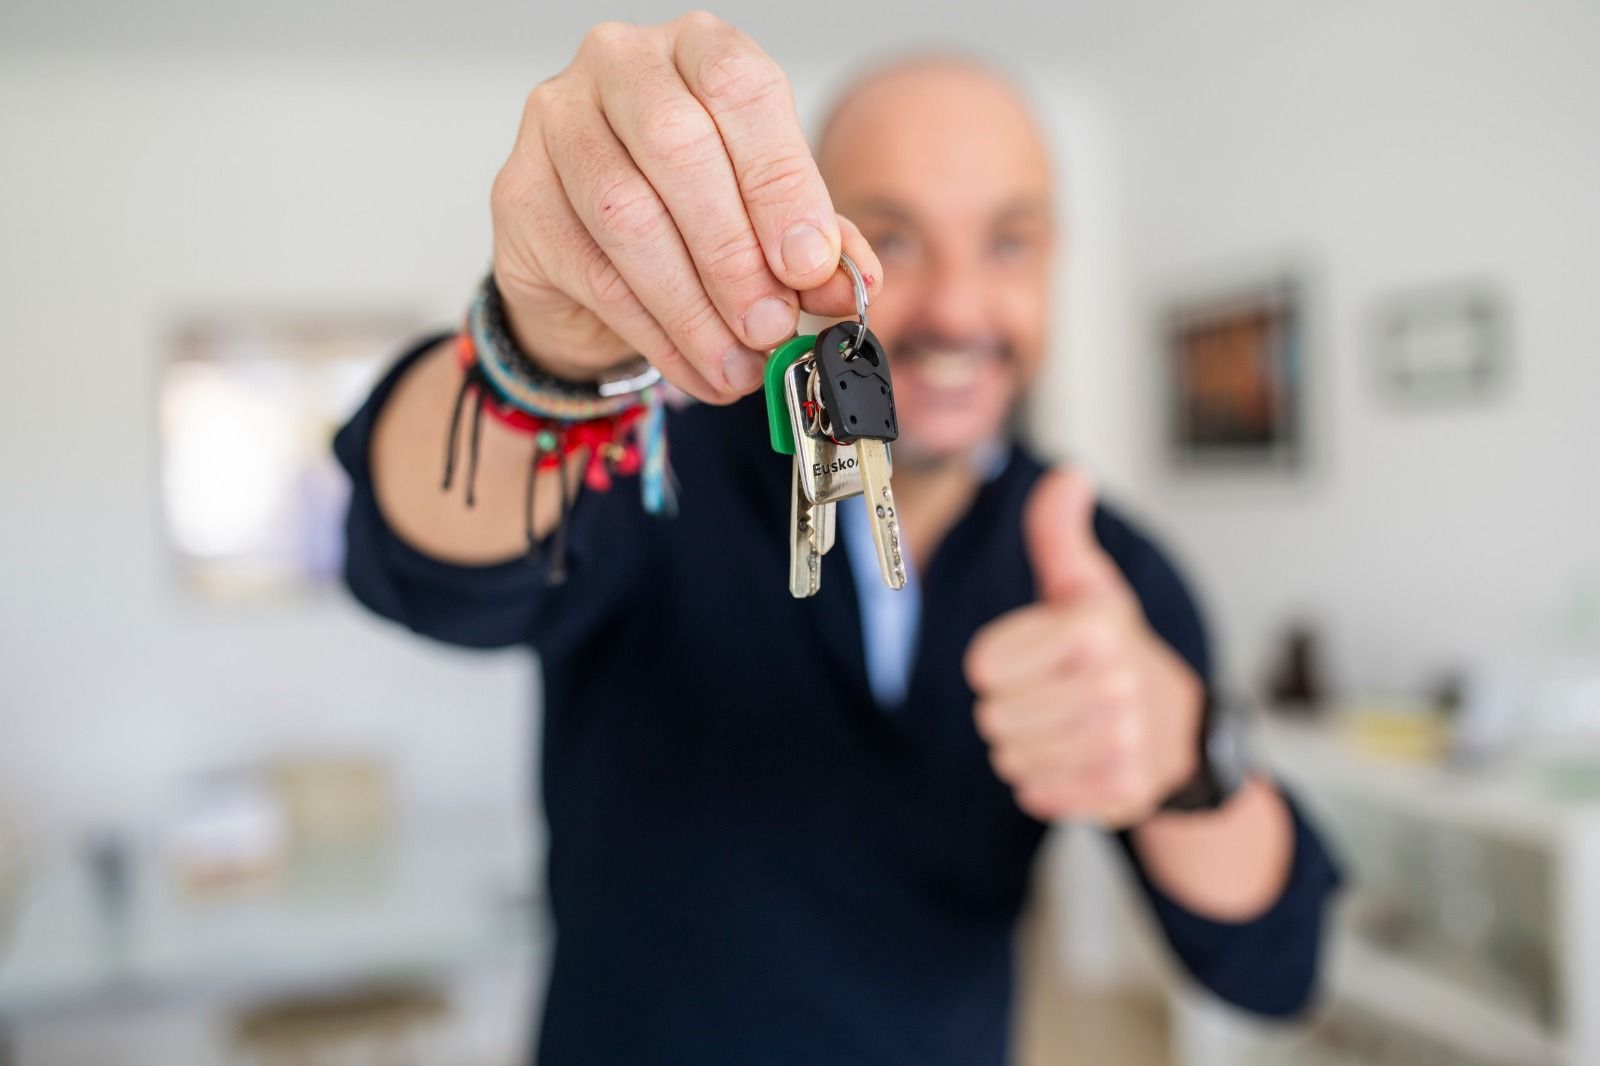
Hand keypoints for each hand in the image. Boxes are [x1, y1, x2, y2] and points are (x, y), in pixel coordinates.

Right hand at [489, 12, 882, 402]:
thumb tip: (851, 282)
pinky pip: (594, 274)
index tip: (812, 264)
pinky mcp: (517, 195)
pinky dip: (657, 334)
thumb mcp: (767, 218)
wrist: (590, 257)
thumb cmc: (688, 213)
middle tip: (773, 326)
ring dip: (695, 307)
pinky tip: (697, 367)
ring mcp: (556, 124)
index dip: (781, 182)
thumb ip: (813, 239)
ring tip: (740, 363)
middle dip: (735, 256)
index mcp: (696, 48)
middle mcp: (619, 66)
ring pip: (629, 218)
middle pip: (678, 151)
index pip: (740, 89)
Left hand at [964, 469, 1203, 827]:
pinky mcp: (1119, 792)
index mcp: (1094, 628)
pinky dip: (1046, 782)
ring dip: (1026, 746)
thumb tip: (1069, 475)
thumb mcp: (1086, 584)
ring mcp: (1121, 743)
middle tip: (1053, 695)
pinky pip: (1035, 792)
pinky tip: (1076, 760)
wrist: (1180, 730)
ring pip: (1010, 756)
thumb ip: (1058, 530)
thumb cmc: (1116, 648)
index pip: (983, 666)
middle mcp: (1113, 685)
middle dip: (1012, 708)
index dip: (997, 663)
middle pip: (993, 716)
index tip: (1035, 656)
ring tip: (1065, 725)